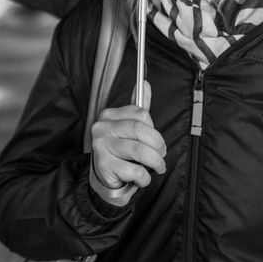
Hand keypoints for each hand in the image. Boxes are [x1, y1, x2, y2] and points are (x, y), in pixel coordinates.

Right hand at [89, 80, 165, 206]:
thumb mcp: (130, 127)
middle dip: (158, 146)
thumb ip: (139, 106)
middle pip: (141, 130)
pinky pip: (135, 170)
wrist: (106, 178)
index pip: (141, 114)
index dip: (155, 130)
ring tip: (157, 167)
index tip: (158, 142)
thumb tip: (144, 82)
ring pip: (140, 151)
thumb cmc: (121, 151)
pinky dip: (144, 178)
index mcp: (109, 115)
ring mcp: (101, 146)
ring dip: (155, 162)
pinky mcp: (104, 165)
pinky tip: (141, 178)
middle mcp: (102, 128)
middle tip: (161, 156)